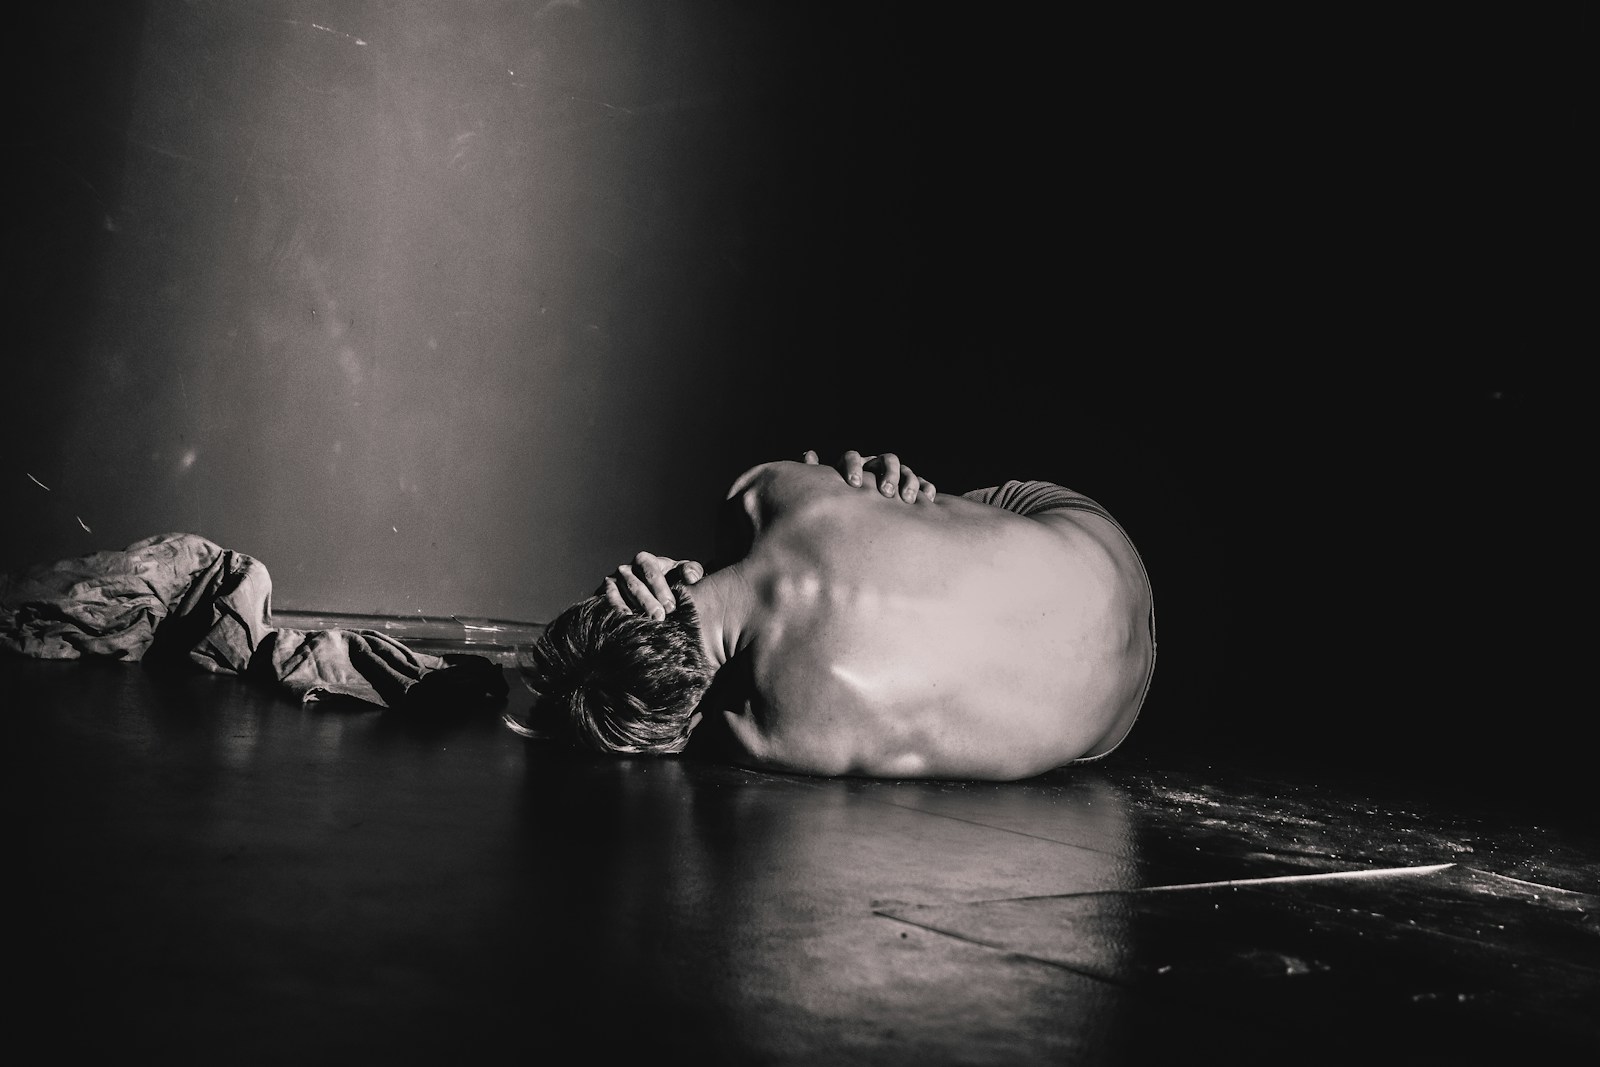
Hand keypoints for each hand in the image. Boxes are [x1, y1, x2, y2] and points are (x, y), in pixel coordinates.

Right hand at [596, 551, 704, 619]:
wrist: (654, 595)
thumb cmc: (671, 580)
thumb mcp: (683, 573)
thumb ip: (692, 570)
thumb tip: (691, 578)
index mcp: (645, 560)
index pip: (651, 572)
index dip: (661, 589)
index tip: (671, 607)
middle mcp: (626, 569)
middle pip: (635, 585)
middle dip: (647, 602)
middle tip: (659, 617)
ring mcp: (613, 582)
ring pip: (619, 594)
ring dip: (630, 609)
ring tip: (641, 624)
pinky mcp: (604, 596)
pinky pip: (606, 603)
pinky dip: (614, 612)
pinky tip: (624, 622)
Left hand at [803, 449, 935, 502]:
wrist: (862, 518)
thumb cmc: (841, 503)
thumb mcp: (828, 490)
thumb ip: (815, 473)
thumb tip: (808, 454)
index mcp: (852, 466)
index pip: (852, 458)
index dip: (853, 467)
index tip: (853, 484)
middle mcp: (875, 467)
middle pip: (886, 460)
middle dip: (888, 474)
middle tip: (886, 492)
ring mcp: (895, 477)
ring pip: (906, 470)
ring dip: (907, 482)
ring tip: (906, 500)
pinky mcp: (912, 488)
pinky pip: (923, 484)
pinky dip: (925, 489)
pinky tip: (926, 500)